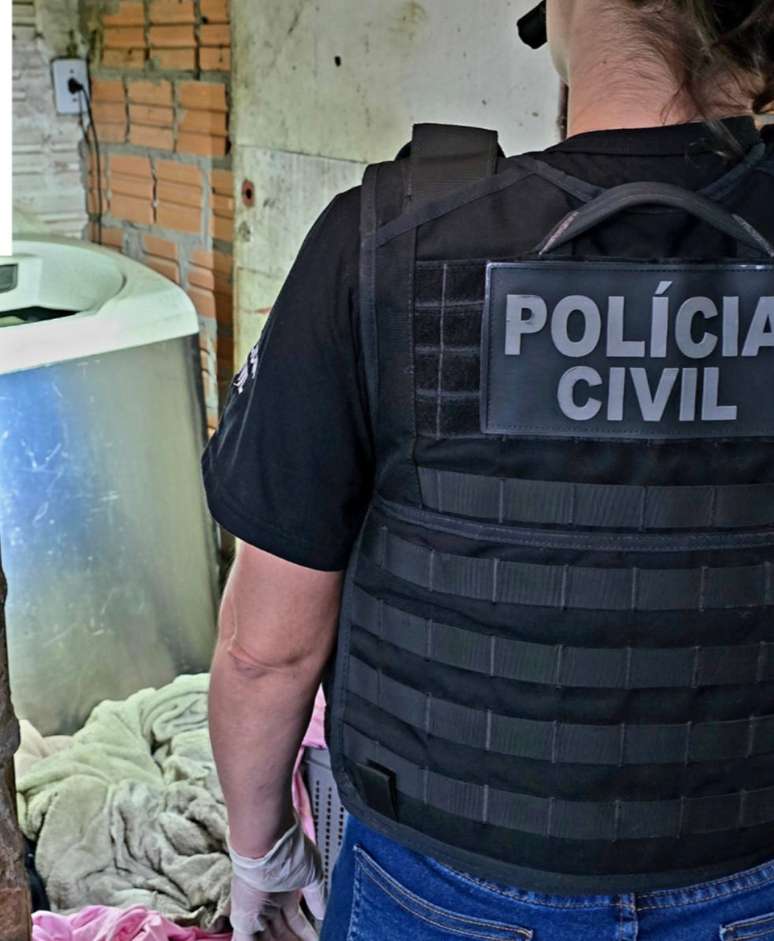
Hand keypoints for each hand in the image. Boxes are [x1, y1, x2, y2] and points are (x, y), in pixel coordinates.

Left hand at [228, 814, 325, 939]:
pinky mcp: (243, 920)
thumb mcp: (312, 875)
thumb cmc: (288, 852)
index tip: (314, 940)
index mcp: (284, 892)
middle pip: (280, 932)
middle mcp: (269, 903)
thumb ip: (317, 897)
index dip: (304, 933)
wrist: (266, 845)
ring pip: (266, 938)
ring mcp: (255, 912)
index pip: (295, 920)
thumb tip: (323, 912)